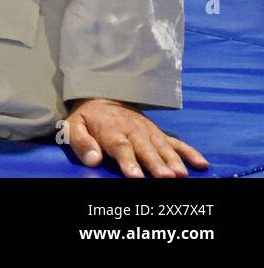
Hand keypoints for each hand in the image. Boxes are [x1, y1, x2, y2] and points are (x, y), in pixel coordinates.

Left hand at [64, 98, 208, 177]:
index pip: (121, 148)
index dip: (128, 162)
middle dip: (156, 164)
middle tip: (166, 178)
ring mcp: (148, 132)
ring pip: (163, 147)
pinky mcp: (158, 133)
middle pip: (146, 149)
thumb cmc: (88, 119)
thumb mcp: (74, 126)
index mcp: (112, 131)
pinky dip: (189, 152)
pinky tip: (202, 164)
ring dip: (173, 160)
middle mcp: (133, 131)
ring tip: (182, 174)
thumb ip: (81, 143)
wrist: (101, 97)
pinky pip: (176, 142)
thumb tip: (93, 160)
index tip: (135, 176)